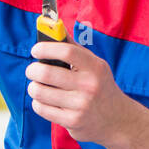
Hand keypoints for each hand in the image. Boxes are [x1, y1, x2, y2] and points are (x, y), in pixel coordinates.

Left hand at [26, 41, 141, 147]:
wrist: (117, 119)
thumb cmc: (99, 86)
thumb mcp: (94, 65)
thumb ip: (73, 48)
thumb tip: (52, 26)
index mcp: (95, 67)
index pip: (66, 51)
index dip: (46, 48)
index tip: (35, 50)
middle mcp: (89, 86)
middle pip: (47, 73)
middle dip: (32, 70)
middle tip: (31, 70)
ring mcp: (81, 105)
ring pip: (40, 92)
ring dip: (33, 88)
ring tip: (37, 86)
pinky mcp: (73, 122)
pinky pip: (41, 108)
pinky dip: (38, 103)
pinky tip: (45, 101)